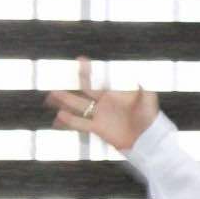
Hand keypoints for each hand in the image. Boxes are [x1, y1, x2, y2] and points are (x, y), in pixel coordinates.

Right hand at [45, 56, 160, 153]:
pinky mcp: (98, 128)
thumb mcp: (148, 99)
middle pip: (83, 92)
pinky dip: (70, 120)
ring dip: (64, 101)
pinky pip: (81, 123)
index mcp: (113, 92)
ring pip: (78, 106)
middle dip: (70, 86)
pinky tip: (59, 117)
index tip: (80, 60)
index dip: (88, 70)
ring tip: (50, 97)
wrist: (146, 138)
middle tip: (55, 81)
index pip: (97, 79)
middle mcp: (104, 102)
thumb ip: (143, 87)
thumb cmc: (149, 117)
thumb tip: (139, 78)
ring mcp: (100, 115)